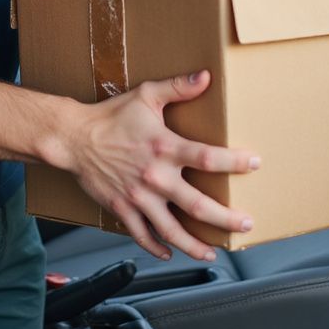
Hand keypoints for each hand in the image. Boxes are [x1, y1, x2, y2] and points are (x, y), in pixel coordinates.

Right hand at [66, 70, 259, 261]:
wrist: (74, 137)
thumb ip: (178, 87)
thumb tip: (205, 76)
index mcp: (164, 147)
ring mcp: (139, 197)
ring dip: (195, 245)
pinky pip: (143, 235)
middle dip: (226, 218)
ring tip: (213, 252)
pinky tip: (170, 252)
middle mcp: (155, 176)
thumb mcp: (146, 95)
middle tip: (246, 224)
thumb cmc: (110, 115)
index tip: (254, 163)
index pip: (208, 157)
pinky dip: (157, 247)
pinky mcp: (123, 209)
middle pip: (197, 205)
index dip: (235, 162)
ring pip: (172, 230)